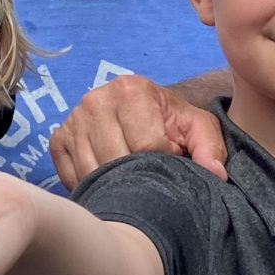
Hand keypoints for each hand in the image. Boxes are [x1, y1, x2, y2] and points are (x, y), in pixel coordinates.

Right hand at [49, 75, 228, 189]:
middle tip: (150, 171)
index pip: (145, 146)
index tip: (169, 160)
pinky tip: (109, 179)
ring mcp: (73, 120)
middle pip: (116, 161)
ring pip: (93, 173)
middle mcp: (95, 100)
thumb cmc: (172, 124)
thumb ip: (210, 148)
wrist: (145, 113)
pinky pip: (71, 176)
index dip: (162, 163)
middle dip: (138, 174)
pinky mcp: (58, 139)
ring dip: (115, 183)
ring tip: (131, 175)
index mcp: (130, 89)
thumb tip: (216, 176)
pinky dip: (91, 185)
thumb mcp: (198, 129)